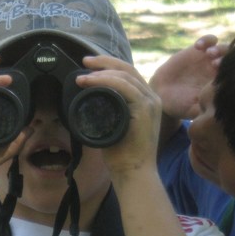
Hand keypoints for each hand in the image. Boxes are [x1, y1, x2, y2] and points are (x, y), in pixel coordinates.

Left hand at [80, 55, 160, 175]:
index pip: (128, 75)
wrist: (133, 173)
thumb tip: (88, 103)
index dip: (108, 66)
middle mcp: (152, 98)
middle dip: (104, 62)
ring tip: (82, 77)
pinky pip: (125, 86)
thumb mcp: (113, 127)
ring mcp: (150, 102)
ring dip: (101, 72)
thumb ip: (107, 113)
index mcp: (146, 101)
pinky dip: (106, 81)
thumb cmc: (123, 156)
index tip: (89, 67)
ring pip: (125, 75)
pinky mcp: (146, 109)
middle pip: (128, 69)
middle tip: (84, 62)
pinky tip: (91, 82)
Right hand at [149, 35, 226, 120]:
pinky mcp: (198, 50)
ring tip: (208, 54)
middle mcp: (218, 71)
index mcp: (221, 84)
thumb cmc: (180, 106)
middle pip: (232, 60)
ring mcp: (209, 59)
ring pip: (223, 48)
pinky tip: (198, 46)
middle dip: (226, 59)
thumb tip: (216, 111)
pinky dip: (206, 40)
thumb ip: (204, 109)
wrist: (164, 94)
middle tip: (215, 63)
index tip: (221, 75)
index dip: (232, 73)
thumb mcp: (193, 110)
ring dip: (219, 48)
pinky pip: (209, 40)